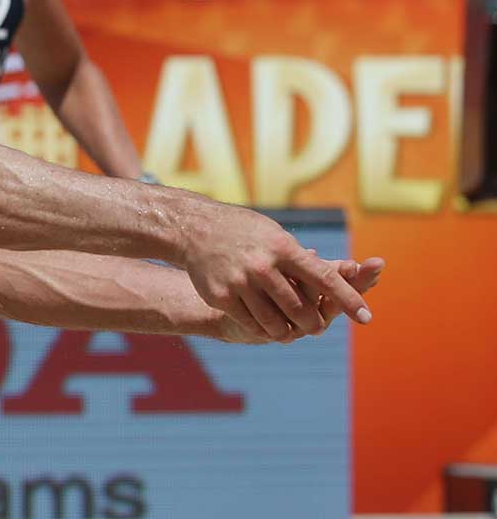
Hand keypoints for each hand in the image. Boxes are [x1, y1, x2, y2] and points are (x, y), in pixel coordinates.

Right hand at [183, 203, 374, 339]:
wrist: (193, 229)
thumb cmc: (243, 231)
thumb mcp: (274, 234)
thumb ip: (300, 258)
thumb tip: (338, 274)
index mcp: (282, 247)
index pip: (323, 277)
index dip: (348, 298)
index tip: (366, 316)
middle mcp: (263, 265)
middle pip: (301, 307)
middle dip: (315, 323)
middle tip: (317, 328)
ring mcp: (240, 282)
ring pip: (276, 321)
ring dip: (288, 331)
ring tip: (292, 331)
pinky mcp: (222, 296)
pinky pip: (251, 323)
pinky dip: (263, 329)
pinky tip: (266, 327)